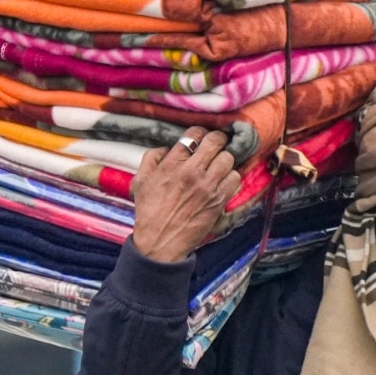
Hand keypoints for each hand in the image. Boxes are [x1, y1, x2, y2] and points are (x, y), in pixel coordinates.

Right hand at [130, 127, 240, 262]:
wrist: (160, 241)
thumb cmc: (149, 211)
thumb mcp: (140, 181)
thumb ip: (151, 158)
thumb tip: (167, 148)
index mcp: (172, 164)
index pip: (194, 134)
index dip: (200, 133)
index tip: (201, 137)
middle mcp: (192, 171)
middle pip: (216, 141)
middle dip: (217, 140)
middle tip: (216, 145)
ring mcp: (207, 185)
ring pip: (228, 158)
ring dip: (224, 160)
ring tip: (218, 166)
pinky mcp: (219, 199)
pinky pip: (235, 178)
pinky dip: (231, 177)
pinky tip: (223, 181)